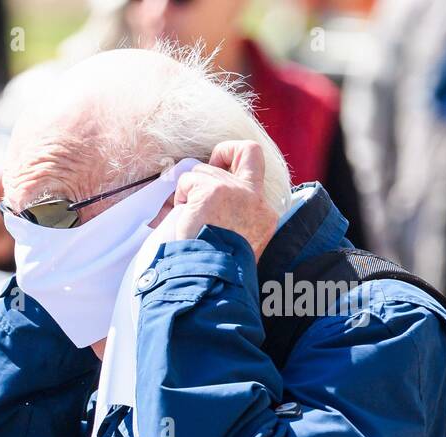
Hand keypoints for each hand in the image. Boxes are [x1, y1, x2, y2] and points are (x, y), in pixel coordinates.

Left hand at [168, 141, 277, 259]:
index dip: (237, 155)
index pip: (257, 163)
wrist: (213, 276)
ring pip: (205, 170)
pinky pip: (188, 180)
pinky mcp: (212, 191)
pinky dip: (180, 196)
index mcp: (265, 214)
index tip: (222, 164)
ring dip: (191, 190)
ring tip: (189, 219)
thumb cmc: (219, 267)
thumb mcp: (240, 243)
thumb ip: (235, 219)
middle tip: (199, 185)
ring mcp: (235, 190)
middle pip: (242, 151)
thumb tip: (210, 206)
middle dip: (218, 158)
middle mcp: (255, 197)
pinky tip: (183, 217)